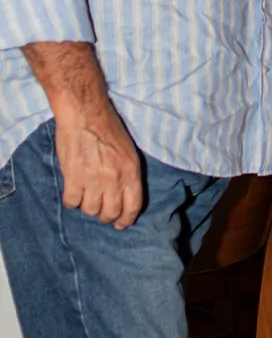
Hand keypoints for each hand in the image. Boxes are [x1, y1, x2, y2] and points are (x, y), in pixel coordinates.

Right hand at [54, 102, 142, 229]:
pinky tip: (73, 189)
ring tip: (85, 193)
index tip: (120, 224)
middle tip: (99, 209)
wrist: (85, 113)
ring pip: (90, 210)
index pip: (133, 206)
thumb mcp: (127, 150)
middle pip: (110, 213)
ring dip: (87, 205)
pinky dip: (72, 199)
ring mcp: (94, 180)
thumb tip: (123, 195)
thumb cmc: (107, 126)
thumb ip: (127, 173)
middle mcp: (114, 179)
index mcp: (131, 170)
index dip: (126, 219)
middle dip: (105, 215)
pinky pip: (72, 202)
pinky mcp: (74, 178)